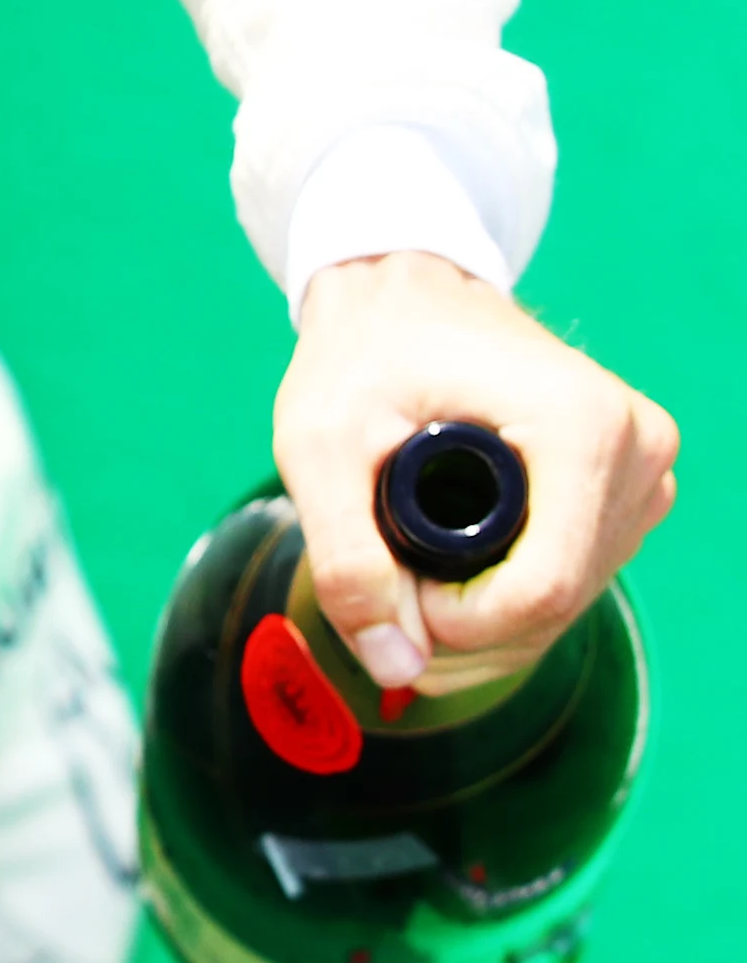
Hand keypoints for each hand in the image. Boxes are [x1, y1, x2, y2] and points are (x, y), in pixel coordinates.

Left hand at [275, 250, 677, 695]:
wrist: (399, 295)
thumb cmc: (360, 355)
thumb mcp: (319, 444)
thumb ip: (346, 557)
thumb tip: (395, 667)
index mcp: (583, 426)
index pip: (541, 590)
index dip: (457, 626)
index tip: (385, 595)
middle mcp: (637, 447)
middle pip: (557, 606)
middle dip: (459, 629)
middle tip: (379, 585)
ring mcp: (643, 469)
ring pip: (568, 605)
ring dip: (480, 623)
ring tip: (401, 568)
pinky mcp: (630, 488)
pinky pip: (575, 580)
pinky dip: (505, 601)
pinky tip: (443, 575)